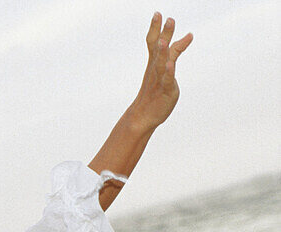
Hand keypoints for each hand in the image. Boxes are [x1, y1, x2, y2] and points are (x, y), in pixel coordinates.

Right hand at [130, 12, 192, 129]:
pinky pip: (167, 80)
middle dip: (162, 34)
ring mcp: (159, 79)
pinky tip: (169, 64)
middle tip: (166, 19)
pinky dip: (168, 72)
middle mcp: (155, 68)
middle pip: (158, 49)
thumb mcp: (168, 66)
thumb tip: (189, 34)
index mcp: (154, 62)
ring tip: (163, 41)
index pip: (153, 42)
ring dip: (162, 52)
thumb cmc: (156, 90)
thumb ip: (176, 49)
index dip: (155, 28)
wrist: (144, 115)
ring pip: (161, 64)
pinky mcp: (165, 90)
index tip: (157, 14)